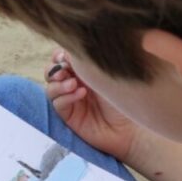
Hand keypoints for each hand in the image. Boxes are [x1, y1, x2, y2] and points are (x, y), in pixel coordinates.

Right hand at [44, 48, 140, 162]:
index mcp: (83, 72)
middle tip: (65, 70)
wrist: (130, 128)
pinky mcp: (68, 116)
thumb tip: (69, 52)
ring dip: (59, 83)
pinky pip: (58, 104)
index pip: (62, 59)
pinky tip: (81, 94)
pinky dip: (66, 97)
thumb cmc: (124, 100)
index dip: (60, 56)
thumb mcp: (107, 77)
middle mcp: (74, 84)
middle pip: (51, 72)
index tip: (66, 56)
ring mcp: (70, 100)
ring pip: (51, 87)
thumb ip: (89, 64)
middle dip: (54, 69)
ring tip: (74, 84)